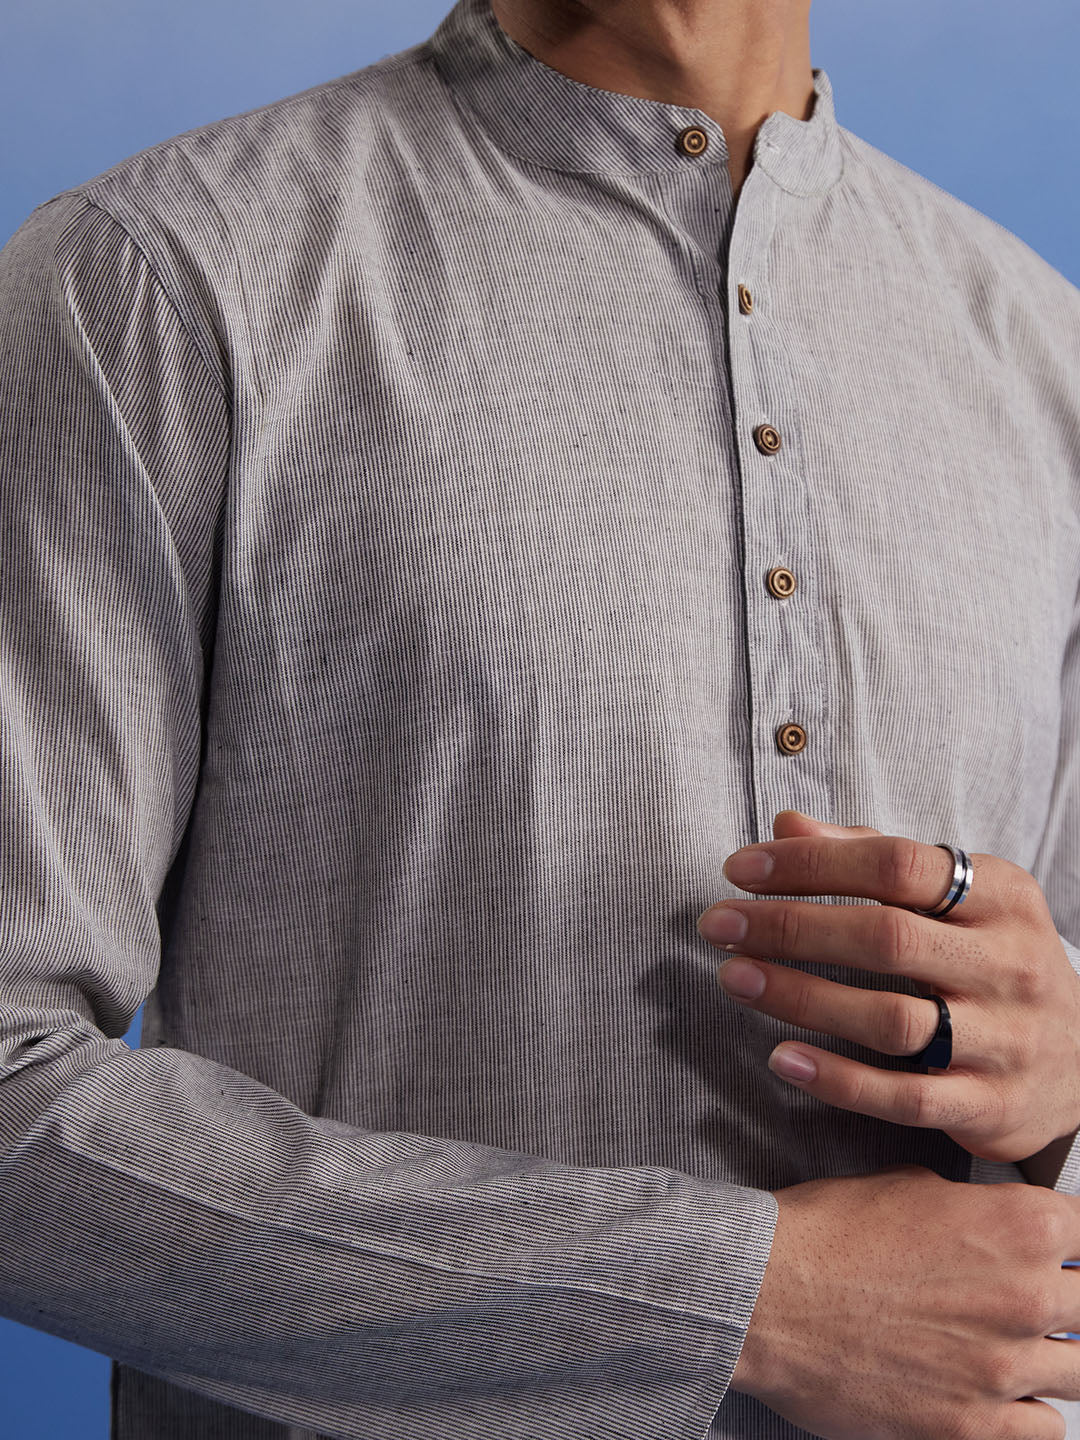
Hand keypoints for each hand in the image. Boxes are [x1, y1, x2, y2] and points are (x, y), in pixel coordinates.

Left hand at [696, 811, 1079, 1165]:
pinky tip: (780, 1056)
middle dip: (790, 927)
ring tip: (733, 978)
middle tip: (718, 924)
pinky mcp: (988, 1105)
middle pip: (886, 938)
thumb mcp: (955, 897)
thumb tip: (785, 825)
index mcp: (1001, 894)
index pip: (895, 864)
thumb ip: (869, 856)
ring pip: (890, 1019)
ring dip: (800, 997)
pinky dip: (836, 1078)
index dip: (812, 864)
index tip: (740, 869)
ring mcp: (1004, 1039)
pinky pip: (902, 1095)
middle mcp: (1009, 963)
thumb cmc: (991, 960)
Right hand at [733, 1165, 1079, 1439]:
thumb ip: (972, 1209)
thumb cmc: (826, 1233)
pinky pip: (1045, 1429)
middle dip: (1069, 1303)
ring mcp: (1005, 1368)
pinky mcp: (974, 1427)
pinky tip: (999, 1393)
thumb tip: (990, 1224)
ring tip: (1014, 1349)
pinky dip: (1029, 1411)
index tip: (1064, 1254)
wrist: (767, 1295)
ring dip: (1054, 1359)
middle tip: (1027, 1302)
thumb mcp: (908, 1186)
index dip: (1074, 1241)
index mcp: (1018, 1226)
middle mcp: (1027, 1296)